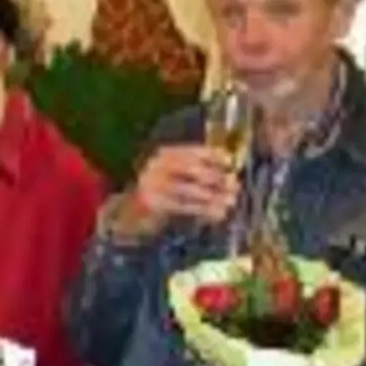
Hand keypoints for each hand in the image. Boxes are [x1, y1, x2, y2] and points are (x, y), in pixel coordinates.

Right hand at [120, 145, 239, 236]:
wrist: (130, 214)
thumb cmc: (161, 194)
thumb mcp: (176, 176)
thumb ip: (198, 172)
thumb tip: (230, 174)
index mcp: (164, 154)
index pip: (192, 150)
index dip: (213, 155)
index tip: (230, 162)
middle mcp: (157, 166)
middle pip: (193, 169)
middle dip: (216, 177)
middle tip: (234, 186)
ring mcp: (153, 184)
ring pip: (191, 190)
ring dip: (214, 197)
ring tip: (230, 202)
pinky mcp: (153, 204)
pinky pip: (185, 207)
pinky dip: (204, 211)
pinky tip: (218, 214)